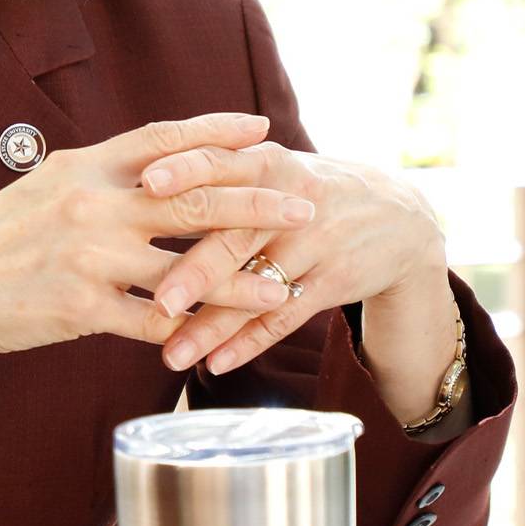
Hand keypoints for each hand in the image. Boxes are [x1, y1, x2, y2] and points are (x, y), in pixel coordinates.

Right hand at [0, 114, 313, 395]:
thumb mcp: (41, 191)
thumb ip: (96, 180)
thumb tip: (150, 168)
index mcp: (80, 168)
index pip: (162, 139)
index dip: (216, 132)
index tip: (263, 129)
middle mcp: (88, 204)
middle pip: (192, 198)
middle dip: (257, 202)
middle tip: (306, 204)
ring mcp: (85, 257)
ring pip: (186, 266)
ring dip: (244, 278)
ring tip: (287, 284)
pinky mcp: (79, 308)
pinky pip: (153, 319)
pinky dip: (192, 328)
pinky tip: (225, 335)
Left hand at [142, 143, 458, 418]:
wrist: (397, 216)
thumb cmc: (302, 189)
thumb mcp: (270, 166)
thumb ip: (213, 170)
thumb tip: (127, 179)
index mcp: (268, 162)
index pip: (223, 163)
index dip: (187, 171)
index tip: (146, 184)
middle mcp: (293, 202)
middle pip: (238, 237)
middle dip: (196, 272)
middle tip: (157, 303)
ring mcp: (317, 244)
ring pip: (256, 290)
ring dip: (213, 326)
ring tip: (172, 354)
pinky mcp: (335, 282)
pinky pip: (285, 318)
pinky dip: (249, 343)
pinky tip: (215, 364)